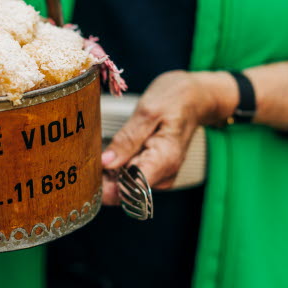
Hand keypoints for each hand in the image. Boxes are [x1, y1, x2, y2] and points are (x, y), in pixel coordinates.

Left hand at [100, 71, 237, 204]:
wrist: (196, 96)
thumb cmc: (176, 98)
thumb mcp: (148, 110)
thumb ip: (127, 138)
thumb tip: (106, 162)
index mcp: (165, 160)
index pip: (134, 189)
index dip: (109, 186)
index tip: (91, 173)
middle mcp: (164, 174)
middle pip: (127, 190)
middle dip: (105, 178)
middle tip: (92, 156)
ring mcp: (160, 174)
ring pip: (126, 186)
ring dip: (110, 173)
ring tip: (106, 148)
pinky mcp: (154, 171)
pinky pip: (131, 177)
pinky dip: (118, 167)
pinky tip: (115, 152)